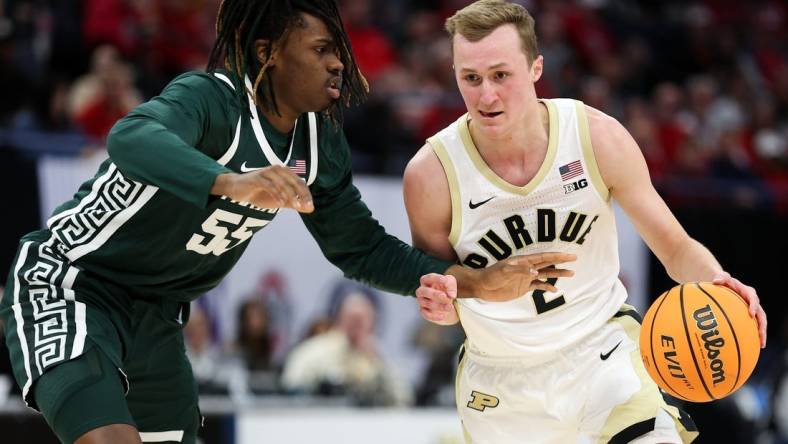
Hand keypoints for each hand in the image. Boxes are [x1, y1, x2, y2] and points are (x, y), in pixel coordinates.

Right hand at [211, 166, 313, 211]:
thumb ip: (293, 203)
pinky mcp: (257, 178)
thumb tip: (310, 209)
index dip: (306, 194)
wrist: (237, 190)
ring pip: (282, 183)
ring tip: (296, 206)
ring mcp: (267, 173)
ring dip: (290, 195)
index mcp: (285, 173)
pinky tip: (281, 204)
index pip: (300, 182)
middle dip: (301, 194)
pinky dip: (276, 194)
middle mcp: (277, 170)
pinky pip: (269, 186)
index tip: (310, 206)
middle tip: (306, 206)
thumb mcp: (279, 200)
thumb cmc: (259, 193)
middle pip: (294, 181)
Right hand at [416, 274, 458, 324]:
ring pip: (426, 303)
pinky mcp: (424, 312)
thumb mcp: (450, 283)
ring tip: (450, 307)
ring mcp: (421, 302)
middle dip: (434, 294)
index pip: (427, 278)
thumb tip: (451, 295)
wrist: (447, 305)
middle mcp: (422, 291)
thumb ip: (450, 284)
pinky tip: (443, 315)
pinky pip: (426, 314)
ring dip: (439, 306)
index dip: (436, 279)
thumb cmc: (447, 290)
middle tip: (446, 297)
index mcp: (427, 281)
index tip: (445, 281)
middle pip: (422, 291)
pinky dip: (435, 316)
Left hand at [451, 252, 575, 301]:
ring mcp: (525, 278)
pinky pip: (538, 286)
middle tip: (574, 260)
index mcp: (523, 261)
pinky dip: (546, 287)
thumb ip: (520, 271)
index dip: (557, 256)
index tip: (569, 256)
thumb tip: (536, 272)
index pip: (543, 257)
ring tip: (571, 274)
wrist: (481, 286)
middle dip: (561, 262)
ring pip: (545, 275)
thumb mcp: (504, 271)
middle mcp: (527, 268)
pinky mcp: (522, 287)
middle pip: (547, 264)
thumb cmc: (491, 275)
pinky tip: (555, 289)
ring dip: (557, 274)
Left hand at [713, 272, 766, 347]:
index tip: (751, 313)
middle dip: (762, 325)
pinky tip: (751, 346)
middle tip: (760, 335)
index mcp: (748, 292)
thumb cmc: (722, 281)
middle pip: (761, 314)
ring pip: (760, 322)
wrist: (724, 284)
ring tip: (761, 345)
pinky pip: (752, 326)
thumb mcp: (721, 277)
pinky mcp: (748, 316)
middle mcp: (752, 302)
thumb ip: (721, 277)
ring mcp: (751, 310)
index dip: (753, 306)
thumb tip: (715, 281)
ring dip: (761, 333)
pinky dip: (753, 335)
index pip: (753, 298)